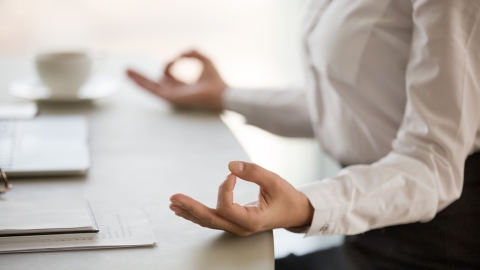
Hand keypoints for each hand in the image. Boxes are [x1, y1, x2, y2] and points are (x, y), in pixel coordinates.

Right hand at [126, 50, 226, 110]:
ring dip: (138, 79)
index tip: (178, 57)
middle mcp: (175, 92)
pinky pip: (153, 90)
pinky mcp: (170, 98)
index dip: (170, 63)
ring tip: (125, 71)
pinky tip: (133, 78)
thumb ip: (193, 53)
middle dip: (141, 77)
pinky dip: (143, 84)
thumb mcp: (205, 60)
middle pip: (153, 83)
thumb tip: (181, 53)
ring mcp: (172, 96)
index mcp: (182, 86)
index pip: (168, 74)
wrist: (220, 92)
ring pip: (150, 87)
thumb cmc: (216, 80)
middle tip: (127, 70)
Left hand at [169, 161, 313, 235]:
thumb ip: (254, 172)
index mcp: (252, 220)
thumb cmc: (287, 198)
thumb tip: (231, 165)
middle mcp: (241, 227)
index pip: (227, 208)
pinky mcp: (234, 222)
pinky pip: (212, 219)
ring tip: (173, 204)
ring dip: (190, 212)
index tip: (233, 175)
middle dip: (191, 208)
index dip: (224, 189)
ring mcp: (236, 227)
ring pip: (208, 222)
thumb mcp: (275, 181)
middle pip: (210, 219)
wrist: (295, 212)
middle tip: (174, 198)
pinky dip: (197, 213)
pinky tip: (185, 210)